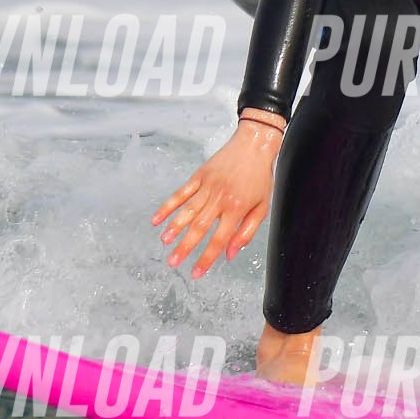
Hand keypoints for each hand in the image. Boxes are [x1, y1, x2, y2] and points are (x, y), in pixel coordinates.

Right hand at [155, 113, 281, 275]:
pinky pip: (180, 193)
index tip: (196, 272)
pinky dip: (168, 206)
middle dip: (185, 248)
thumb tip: (230, 253)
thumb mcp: (262, 207)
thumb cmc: (260, 177)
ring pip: (187, 211)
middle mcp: (220, 198)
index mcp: (236, 208)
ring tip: (165, 243)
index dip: (207, 258)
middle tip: (173, 263)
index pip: (219, 240)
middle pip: (199, 228)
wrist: (253, 145)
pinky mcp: (199, 176)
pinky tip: (157, 218)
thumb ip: (246, 232)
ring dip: (174, 228)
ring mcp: (207, 186)